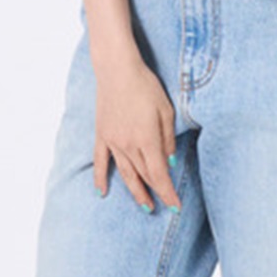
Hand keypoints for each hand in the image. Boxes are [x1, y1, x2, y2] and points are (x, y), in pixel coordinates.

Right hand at [93, 56, 181, 212]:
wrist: (117, 70)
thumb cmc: (145, 86)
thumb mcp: (166, 110)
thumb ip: (168, 139)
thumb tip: (170, 161)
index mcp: (147, 139)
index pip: (159, 174)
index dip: (167, 192)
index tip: (175, 206)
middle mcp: (129, 145)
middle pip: (144, 175)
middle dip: (155, 192)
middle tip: (162, 207)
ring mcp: (113, 141)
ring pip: (125, 173)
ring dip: (135, 191)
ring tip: (144, 206)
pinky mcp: (102, 135)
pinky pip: (100, 161)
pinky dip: (101, 178)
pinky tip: (102, 192)